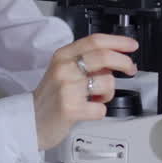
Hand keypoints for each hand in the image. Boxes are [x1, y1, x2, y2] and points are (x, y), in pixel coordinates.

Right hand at [33, 33, 137, 149]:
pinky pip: (101, 108)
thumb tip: (115, 58)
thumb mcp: (62, 70)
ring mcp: (67, 88)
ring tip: (95, 97)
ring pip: (106, 83)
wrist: (30, 121)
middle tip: (130, 68)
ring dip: (108, 93)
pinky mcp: (70, 108)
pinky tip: (88, 109)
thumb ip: (85, 61)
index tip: (131, 46)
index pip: (95, 41)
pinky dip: (100, 111)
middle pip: (104, 57)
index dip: (118, 41)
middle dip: (124, 62)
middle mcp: (64, 69)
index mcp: (62, 56)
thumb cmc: (50, 97)